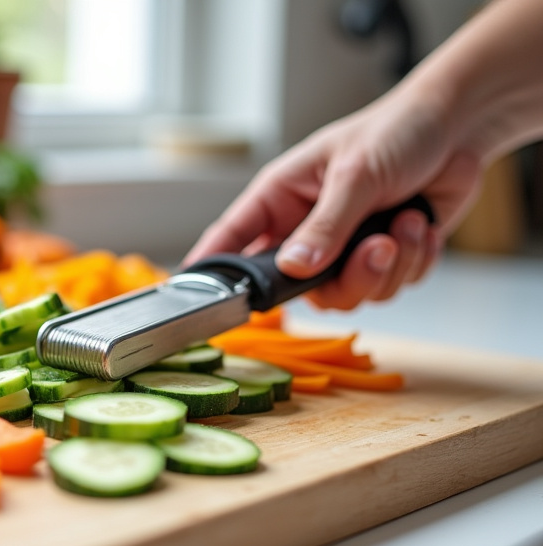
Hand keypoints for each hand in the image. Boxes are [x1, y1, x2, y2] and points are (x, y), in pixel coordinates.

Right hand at [182, 87, 481, 309]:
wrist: (459, 129)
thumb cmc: (396, 130)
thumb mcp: (355, 174)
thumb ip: (325, 226)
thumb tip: (294, 268)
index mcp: (281, 197)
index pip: (232, 238)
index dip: (214, 269)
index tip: (203, 298)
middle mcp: (305, 228)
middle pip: (299, 288)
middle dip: (346, 276)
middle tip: (376, 247)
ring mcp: (344, 248)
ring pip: (347, 295)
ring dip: (386, 267)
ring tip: (405, 224)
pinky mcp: (383, 260)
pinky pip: (388, 288)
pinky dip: (414, 261)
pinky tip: (419, 223)